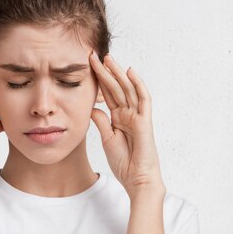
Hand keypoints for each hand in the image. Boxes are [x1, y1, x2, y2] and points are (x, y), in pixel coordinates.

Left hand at [89, 51, 165, 196]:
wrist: (137, 179)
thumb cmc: (124, 162)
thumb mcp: (107, 139)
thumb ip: (101, 122)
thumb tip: (91, 107)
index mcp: (119, 118)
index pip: (107, 94)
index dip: (99, 80)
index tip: (87, 66)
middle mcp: (129, 114)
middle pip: (116, 87)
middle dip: (106, 71)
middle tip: (93, 54)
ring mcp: (138, 116)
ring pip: (128, 89)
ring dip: (118, 73)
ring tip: (107, 58)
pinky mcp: (145, 121)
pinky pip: (143, 99)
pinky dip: (138, 84)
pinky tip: (130, 71)